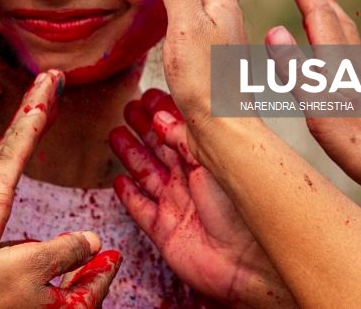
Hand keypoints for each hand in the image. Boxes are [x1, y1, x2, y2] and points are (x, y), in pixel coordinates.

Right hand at [0, 69, 62, 278]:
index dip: (24, 126)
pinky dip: (30, 125)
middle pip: (14, 137)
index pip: (7, 152)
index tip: (41, 102)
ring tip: (54, 78)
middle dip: (34, 105)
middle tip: (53, 77)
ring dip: (37, 105)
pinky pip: (16, 152)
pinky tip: (44, 104)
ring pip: (17, 137)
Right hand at [0, 232, 120, 308]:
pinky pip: (41, 306)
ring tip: (69, 262)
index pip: (97, 287)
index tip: (115, 255)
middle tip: (95, 257)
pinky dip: (45, 290)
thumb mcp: (32, 259)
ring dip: (66, 281)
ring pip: (60, 302)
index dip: (106, 266)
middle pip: (81, 299)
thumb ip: (67, 249)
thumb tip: (94, 242)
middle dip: (88, 275)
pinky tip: (35, 275)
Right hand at [111, 90, 293, 306]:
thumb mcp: (215, 160)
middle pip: (160, 148)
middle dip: (143, 127)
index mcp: (208, 160)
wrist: (246, 264)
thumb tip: (164, 116)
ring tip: (115, 134)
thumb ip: (186, 137)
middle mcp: (192, 181)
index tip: (148, 95)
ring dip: (130, 153)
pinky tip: (119, 181)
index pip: (180, 129)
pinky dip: (128, 194)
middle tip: (128, 108)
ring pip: (146, 173)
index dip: (163, 112)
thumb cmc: (244, 212)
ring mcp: (177, 205)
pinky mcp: (164, 230)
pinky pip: (140, 209)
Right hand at [160, 0, 253, 158]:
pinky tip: (194, 22)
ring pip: (222, 5)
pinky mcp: (216, 64)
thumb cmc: (205, 79)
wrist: (220, 125)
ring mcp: (224, 44)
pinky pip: (213, 27)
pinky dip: (206, 13)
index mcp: (224, 7)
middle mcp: (229, 22)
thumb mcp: (185, 26)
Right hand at [265, 0, 360, 245]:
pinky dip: (336, 42)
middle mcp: (353, 67)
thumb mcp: (318, 107)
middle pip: (337, 20)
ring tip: (318, 4)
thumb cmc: (359, 146)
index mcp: (339, 66)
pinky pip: (348, 57)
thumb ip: (296, 69)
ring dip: (329, 14)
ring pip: (346, 37)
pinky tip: (334, 56)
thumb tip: (274, 30)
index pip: (319, 17)